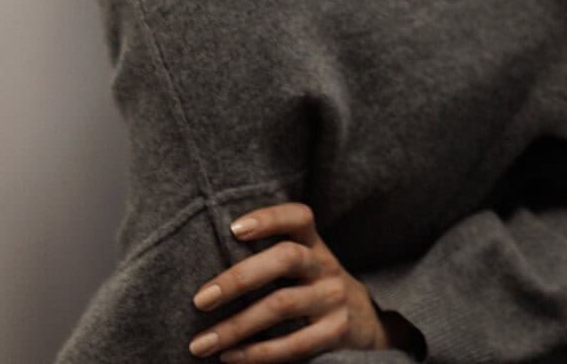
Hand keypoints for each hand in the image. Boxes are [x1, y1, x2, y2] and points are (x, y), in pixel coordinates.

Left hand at [187, 203, 402, 362]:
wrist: (366, 324)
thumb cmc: (314, 291)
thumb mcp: (304, 268)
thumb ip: (270, 262)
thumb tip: (203, 272)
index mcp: (314, 246)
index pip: (298, 218)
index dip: (269, 218)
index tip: (233, 228)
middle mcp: (326, 266)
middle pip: (286, 258)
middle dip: (238, 279)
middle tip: (200, 301)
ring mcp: (334, 298)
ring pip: (282, 304)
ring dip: (235, 326)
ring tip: (201, 343)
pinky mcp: (338, 331)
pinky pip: (294, 343)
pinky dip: (256, 353)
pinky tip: (230, 357)